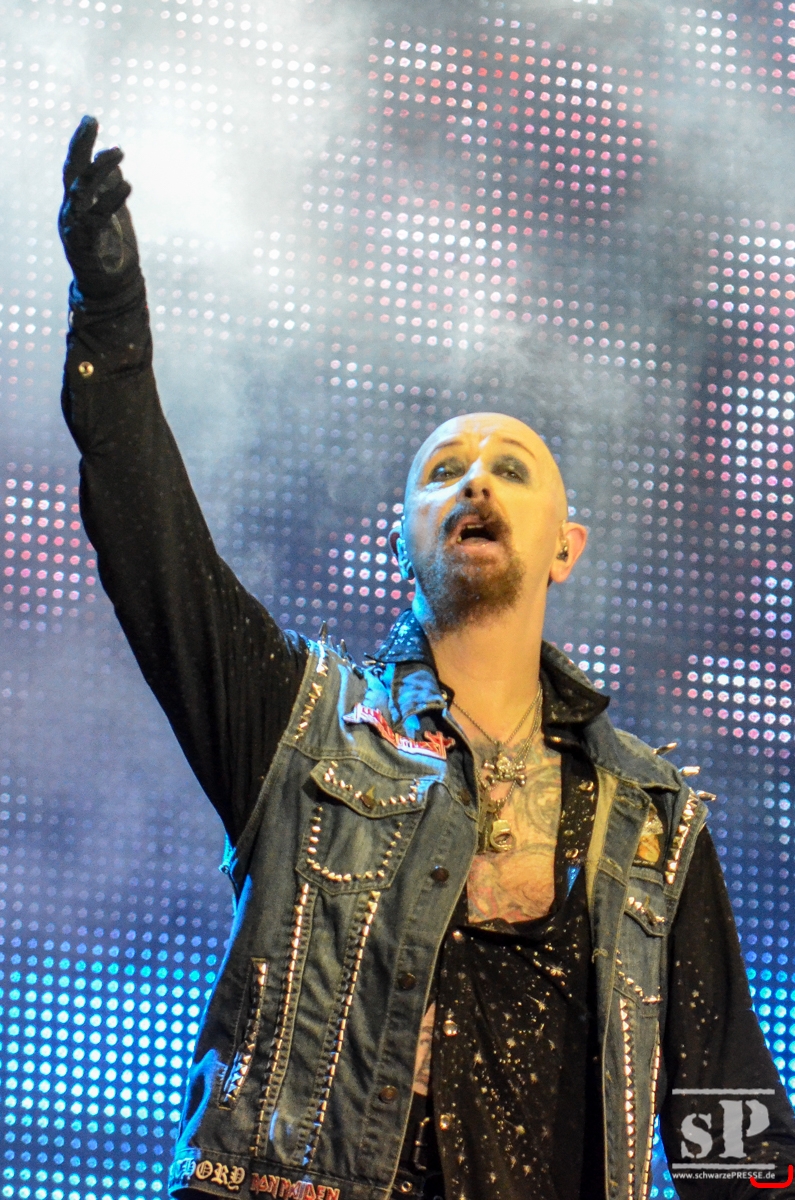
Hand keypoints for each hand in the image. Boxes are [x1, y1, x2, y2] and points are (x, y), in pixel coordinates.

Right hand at [59, 115, 141, 302]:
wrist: (108, 291)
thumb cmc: (110, 254)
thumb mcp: (111, 216)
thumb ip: (110, 192)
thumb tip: (116, 167)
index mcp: (75, 203)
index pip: (74, 166)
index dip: (81, 142)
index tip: (91, 119)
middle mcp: (70, 211)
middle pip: (73, 172)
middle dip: (82, 145)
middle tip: (95, 123)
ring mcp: (75, 226)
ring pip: (82, 189)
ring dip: (100, 168)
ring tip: (119, 152)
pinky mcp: (86, 243)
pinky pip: (97, 216)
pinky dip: (112, 199)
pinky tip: (127, 185)